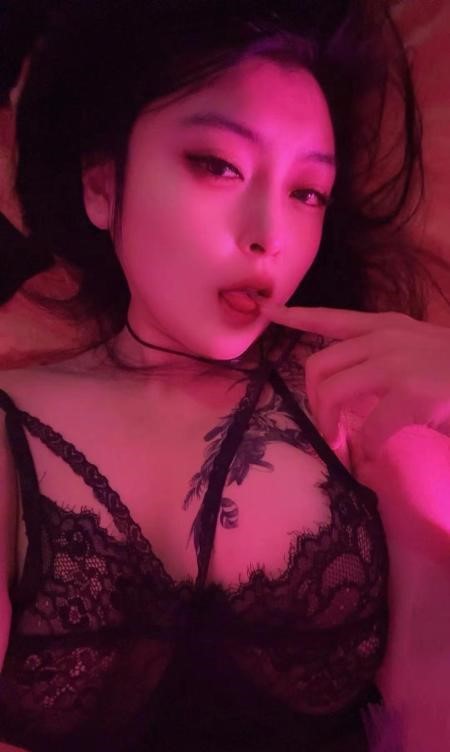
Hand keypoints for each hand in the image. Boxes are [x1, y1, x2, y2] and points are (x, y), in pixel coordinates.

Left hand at [259, 299, 449, 460]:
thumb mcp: (420, 352)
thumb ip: (384, 361)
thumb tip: (353, 391)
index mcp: (388, 326)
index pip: (331, 317)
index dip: (296, 316)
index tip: (269, 312)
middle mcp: (387, 337)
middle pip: (318, 366)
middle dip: (314, 404)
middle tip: (330, 431)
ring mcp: (398, 363)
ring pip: (331, 395)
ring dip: (330, 429)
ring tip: (345, 449)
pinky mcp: (412, 392)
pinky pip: (368, 429)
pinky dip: (365, 452)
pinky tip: (374, 461)